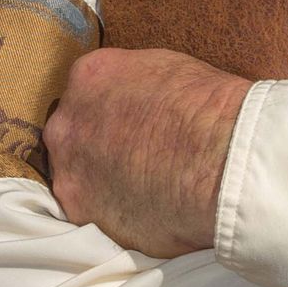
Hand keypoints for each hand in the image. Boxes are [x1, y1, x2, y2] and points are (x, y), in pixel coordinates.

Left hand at [43, 47, 250, 255]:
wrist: (221, 159)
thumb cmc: (208, 109)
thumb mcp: (167, 69)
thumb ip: (135, 86)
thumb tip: (138, 102)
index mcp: (88, 77)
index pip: (85, 95)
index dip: (110, 114)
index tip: (130, 128)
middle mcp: (66, 122)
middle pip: (73, 136)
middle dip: (97, 148)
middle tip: (134, 162)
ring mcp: (69, 171)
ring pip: (77, 178)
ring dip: (102, 185)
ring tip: (142, 192)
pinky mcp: (81, 213)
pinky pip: (93, 215)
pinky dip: (115, 217)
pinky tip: (146, 213)